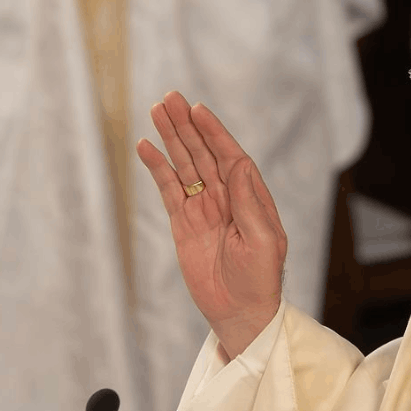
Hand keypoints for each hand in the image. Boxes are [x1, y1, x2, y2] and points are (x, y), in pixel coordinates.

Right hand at [138, 92, 286, 356]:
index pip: (230, 156)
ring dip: (171, 138)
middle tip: (170, 97)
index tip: (198, 109)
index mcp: (249, 197)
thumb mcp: (264, 241)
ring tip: (156, 111)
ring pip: (184, 165)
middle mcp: (226, 197)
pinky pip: (168, 190)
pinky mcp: (183, 224)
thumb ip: (248, 202)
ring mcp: (202, 209)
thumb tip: (237, 164)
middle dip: (187, 125)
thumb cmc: (260, 279)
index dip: (215, 133)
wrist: (240, 312)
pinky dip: (157, 168)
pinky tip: (146, 147)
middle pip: (203, 153)